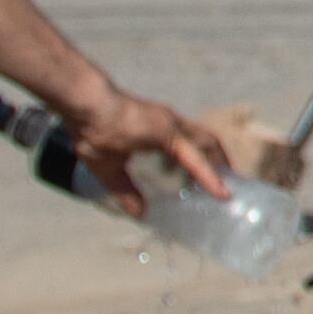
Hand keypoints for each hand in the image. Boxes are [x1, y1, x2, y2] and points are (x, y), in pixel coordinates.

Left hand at [64, 82, 233, 219]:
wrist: (84, 98)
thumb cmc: (96, 131)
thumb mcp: (107, 167)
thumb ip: (125, 191)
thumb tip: (142, 214)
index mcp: (167, 135)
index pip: (197, 160)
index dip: (212, 180)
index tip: (226, 196)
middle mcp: (173, 123)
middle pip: (209, 141)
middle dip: (221, 161)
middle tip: (228, 182)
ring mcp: (166, 116)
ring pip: (198, 134)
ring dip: (206, 153)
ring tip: (203, 175)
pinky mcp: (157, 114)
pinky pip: (183, 132)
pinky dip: (189, 148)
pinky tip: (173, 164)